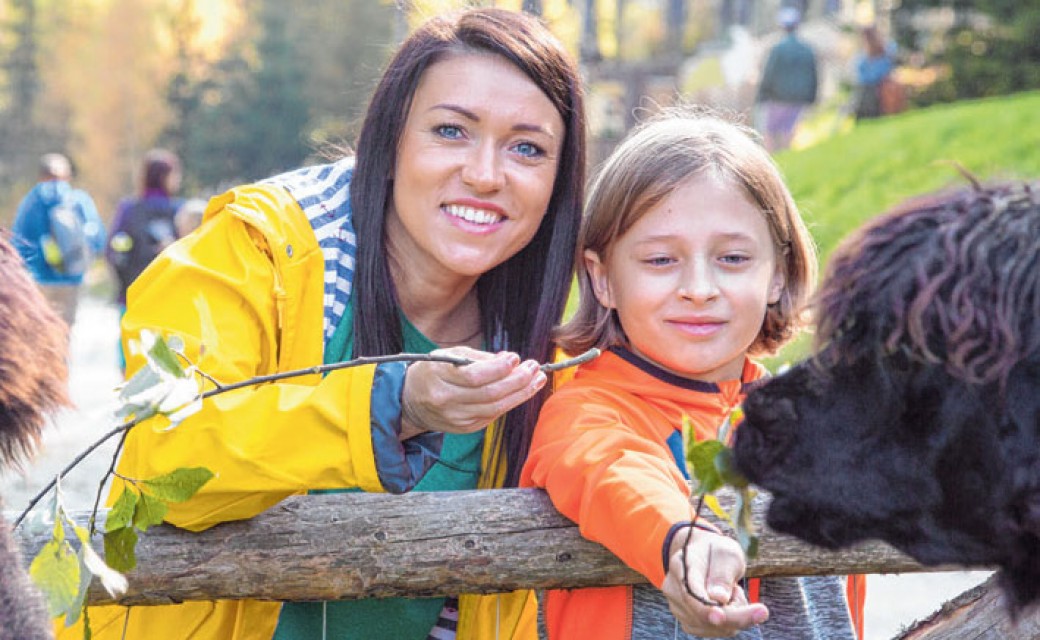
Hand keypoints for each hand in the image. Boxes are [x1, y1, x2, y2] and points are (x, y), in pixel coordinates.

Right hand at [399, 347, 546, 437]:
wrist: (411, 401)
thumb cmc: (433, 371)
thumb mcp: (448, 355)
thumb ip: (478, 357)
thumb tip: (509, 361)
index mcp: (438, 377)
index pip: (473, 376)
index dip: (498, 368)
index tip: (515, 358)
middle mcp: (445, 400)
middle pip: (489, 394)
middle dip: (517, 381)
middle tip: (534, 368)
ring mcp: (455, 417)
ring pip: (495, 408)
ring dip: (520, 394)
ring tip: (537, 379)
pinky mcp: (463, 428)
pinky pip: (492, 416)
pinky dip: (509, 403)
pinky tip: (522, 392)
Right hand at [661, 527, 768, 636]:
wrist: (705, 556)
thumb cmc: (718, 552)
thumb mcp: (727, 554)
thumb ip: (723, 574)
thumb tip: (719, 598)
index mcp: (681, 565)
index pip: (691, 591)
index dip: (704, 608)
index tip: (721, 617)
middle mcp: (673, 588)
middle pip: (702, 615)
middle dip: (735, 613)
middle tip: (755, 603)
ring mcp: (677, 607)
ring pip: (711, 627)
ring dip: (733, 616)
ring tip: (732, 592)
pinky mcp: (687, 621)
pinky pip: (713, 632)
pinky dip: (728, 623)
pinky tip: (729, 605)